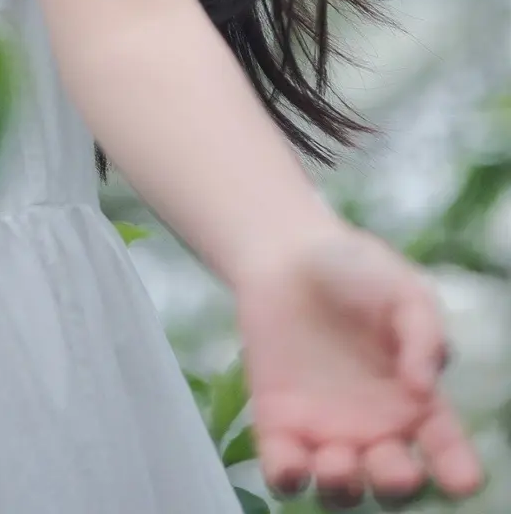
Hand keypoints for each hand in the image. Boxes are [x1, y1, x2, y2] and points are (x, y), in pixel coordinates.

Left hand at [236, 219, 483, 504]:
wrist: (285, 253)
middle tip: (395, 468)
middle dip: (398, 485)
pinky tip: (292, 466)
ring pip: (342, 487)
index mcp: (415, 402)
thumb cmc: (355, 270)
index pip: (445, 448)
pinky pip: (286, 468)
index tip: (462, 481)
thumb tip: (423, 387)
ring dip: (343, 487)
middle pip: (394, 480)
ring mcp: (327, 432)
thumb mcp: (403, 291)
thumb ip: (423, 334)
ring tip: (337, 462)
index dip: (457, 470)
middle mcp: (376, 429)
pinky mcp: (280, 425)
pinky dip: (288, 477)